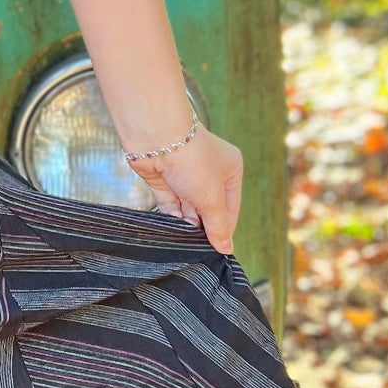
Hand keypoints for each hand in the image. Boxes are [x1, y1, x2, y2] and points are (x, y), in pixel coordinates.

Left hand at [127, 128, 242, 253]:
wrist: (156, 138)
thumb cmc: (192, 161)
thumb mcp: (212, 198)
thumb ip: (218, 225)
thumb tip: (226, 248)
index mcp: (230, 169)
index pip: (230, 206)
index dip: (224, 227)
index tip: (218, 248)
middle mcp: (208, 171)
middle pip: (208, 207)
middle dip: (202, 223)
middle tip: (198, 244)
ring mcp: (183, 174)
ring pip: (187, 205)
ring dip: (186, 220)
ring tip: (185, 234)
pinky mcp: (162, 177)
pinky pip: (169, 201)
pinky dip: (171, 213)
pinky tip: (173, 223)